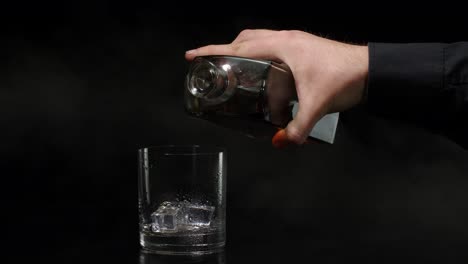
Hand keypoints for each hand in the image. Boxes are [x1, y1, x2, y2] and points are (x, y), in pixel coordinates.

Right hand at [185, 29, 368, 146]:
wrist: (370, 69)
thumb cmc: (343, 79)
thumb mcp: (316, 106)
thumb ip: (297, 128)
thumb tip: (279, 142)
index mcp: (282, 46)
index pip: (238, 47)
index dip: (212, 51)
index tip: (192, 55)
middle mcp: (285, 38)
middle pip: (244, 39)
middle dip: (223, 49)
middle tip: (209, 64)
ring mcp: (294, 39)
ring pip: (257, 38)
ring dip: (240, 48)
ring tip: (230, 66)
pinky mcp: (301, 45)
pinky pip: (270, 42)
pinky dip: (257, 51)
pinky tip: (260, 69)